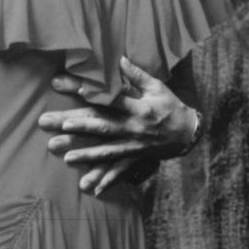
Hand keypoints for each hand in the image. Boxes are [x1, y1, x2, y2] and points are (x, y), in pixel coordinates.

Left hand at [38, 56, 199, 194]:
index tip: (76, 90)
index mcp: (139, 108)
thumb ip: (137, 75)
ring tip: (67, 158)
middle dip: (81, 128)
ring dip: (88, 156)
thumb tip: (119, 59)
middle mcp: (134, 128)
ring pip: (108, 151)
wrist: (188, 133)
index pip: (113, 100)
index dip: (94, 94)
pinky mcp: (135, 157)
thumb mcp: (157, 87)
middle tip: (60, 127)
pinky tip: (93, 189)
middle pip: (104, 127)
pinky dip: (108, 180)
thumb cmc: (170, 106)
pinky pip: (120, 170)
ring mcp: (134, 145)